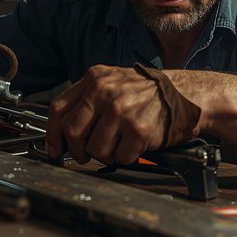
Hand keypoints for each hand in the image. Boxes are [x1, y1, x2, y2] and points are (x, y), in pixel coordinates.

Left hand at [46, 65, 168, 165]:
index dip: (53, 134)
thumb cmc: (147, 92)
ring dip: (106, 155)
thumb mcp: (113, 81)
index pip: (58, 109)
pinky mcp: (138, 130)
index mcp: (95, 79)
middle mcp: (105, 91)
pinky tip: (135, 145)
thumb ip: (87, 100)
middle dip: (78, 150)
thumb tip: (62, 131)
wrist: (184, 93)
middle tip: (87, 154)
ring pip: (94, 149)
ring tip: (119, 144)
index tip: (55, 148)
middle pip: (71, 131)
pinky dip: (126, 157)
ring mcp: (121, 111)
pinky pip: (119, 158)